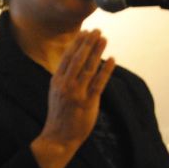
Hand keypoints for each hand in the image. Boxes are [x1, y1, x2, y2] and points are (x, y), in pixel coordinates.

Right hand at [41, 29, 115, 148]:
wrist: (58, 137)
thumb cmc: (59, 114)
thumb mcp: (56, 92)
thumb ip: (64, 77)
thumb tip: (73, 62)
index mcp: (57, 80)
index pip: (68, 57)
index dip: (77, 43)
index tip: (85, 31)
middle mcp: (66, 84)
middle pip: (79, 59)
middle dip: (88, 43)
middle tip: (97, 30)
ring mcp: (77, 93)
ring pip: (89, 68)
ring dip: (97, 51)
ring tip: (104, 39)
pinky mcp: (89, 102)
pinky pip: (99, 83)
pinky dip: (106, 70)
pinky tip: (112, 59)